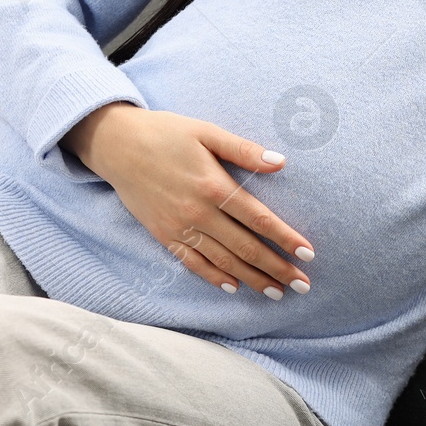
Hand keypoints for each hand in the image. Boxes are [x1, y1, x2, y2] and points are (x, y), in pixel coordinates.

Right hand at [61, 102, 315, 298]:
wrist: (117, 145)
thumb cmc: (166, 133)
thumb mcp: (207, 132)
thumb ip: (243, 149)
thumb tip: (280, 161)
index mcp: (213, 186)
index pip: (258, 219)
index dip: (285, 238)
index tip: (308, 253)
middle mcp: (198, 212)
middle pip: (245, 247)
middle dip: (277, 268)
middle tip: (303, 285)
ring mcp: (179, 227)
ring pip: (222, 260)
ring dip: (252, 278)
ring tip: (277, 293)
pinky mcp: (163, 235)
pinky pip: (192, 262)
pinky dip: (213, 277)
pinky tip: (232, 287)